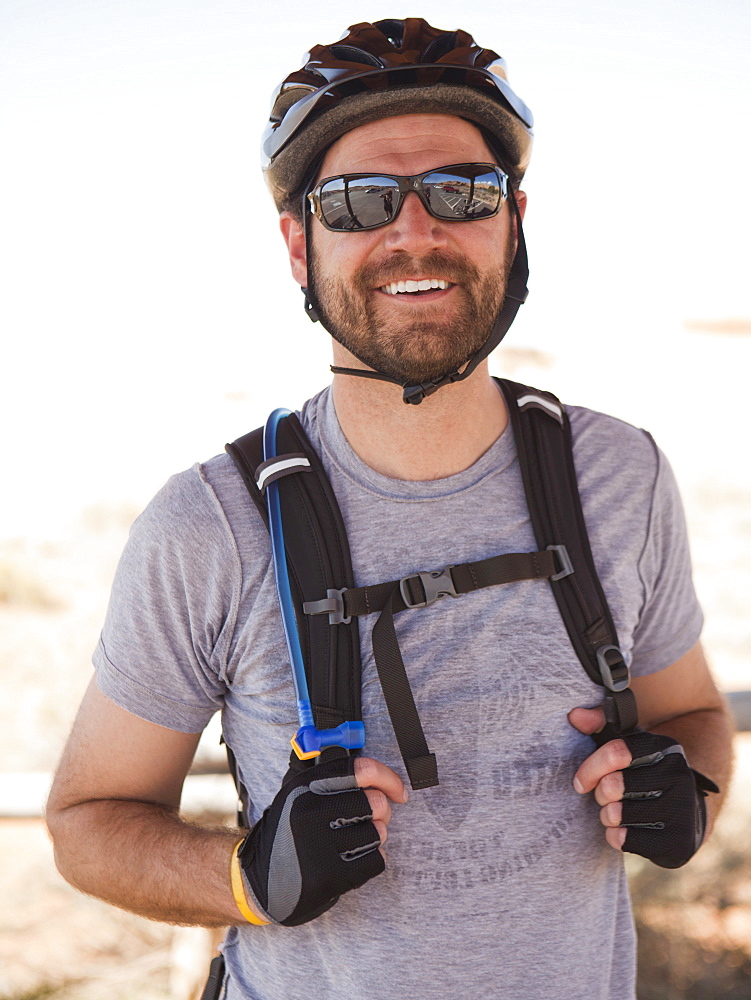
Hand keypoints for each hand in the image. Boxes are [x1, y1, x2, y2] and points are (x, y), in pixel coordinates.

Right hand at [239, 754, 406, 924]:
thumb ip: (332, 780)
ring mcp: (317, 845)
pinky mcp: (327, 877)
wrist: (258, 883)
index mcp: (306, 786)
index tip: (399, 791)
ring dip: (373, 838)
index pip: (362, 769)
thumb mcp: (299, 796)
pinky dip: (372, 861)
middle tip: (368, 819)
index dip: (389, 778)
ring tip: (353, 842)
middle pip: (376, 803)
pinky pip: (376, 861)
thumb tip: (379, 776)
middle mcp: (310, 811)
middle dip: (380, 813)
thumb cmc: (288, 834)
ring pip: (378, 832)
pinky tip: (352, 861)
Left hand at [568, 706, 717, 867]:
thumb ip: (599, 724)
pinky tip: (624, 831)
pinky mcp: (679, 842)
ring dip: (607, 816)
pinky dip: (616, 837)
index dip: (590, 768)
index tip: (580, 781)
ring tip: (615, 813)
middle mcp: (678, 775)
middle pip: (613, 785)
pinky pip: (628, 841)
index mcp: (664, 747)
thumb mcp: (626, 745)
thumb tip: (575, 715)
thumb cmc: (644, 774)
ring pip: (618, 814)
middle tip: (604, 796)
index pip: (616, 752)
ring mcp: (683, 810)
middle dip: (599, 793)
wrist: (685, 811)